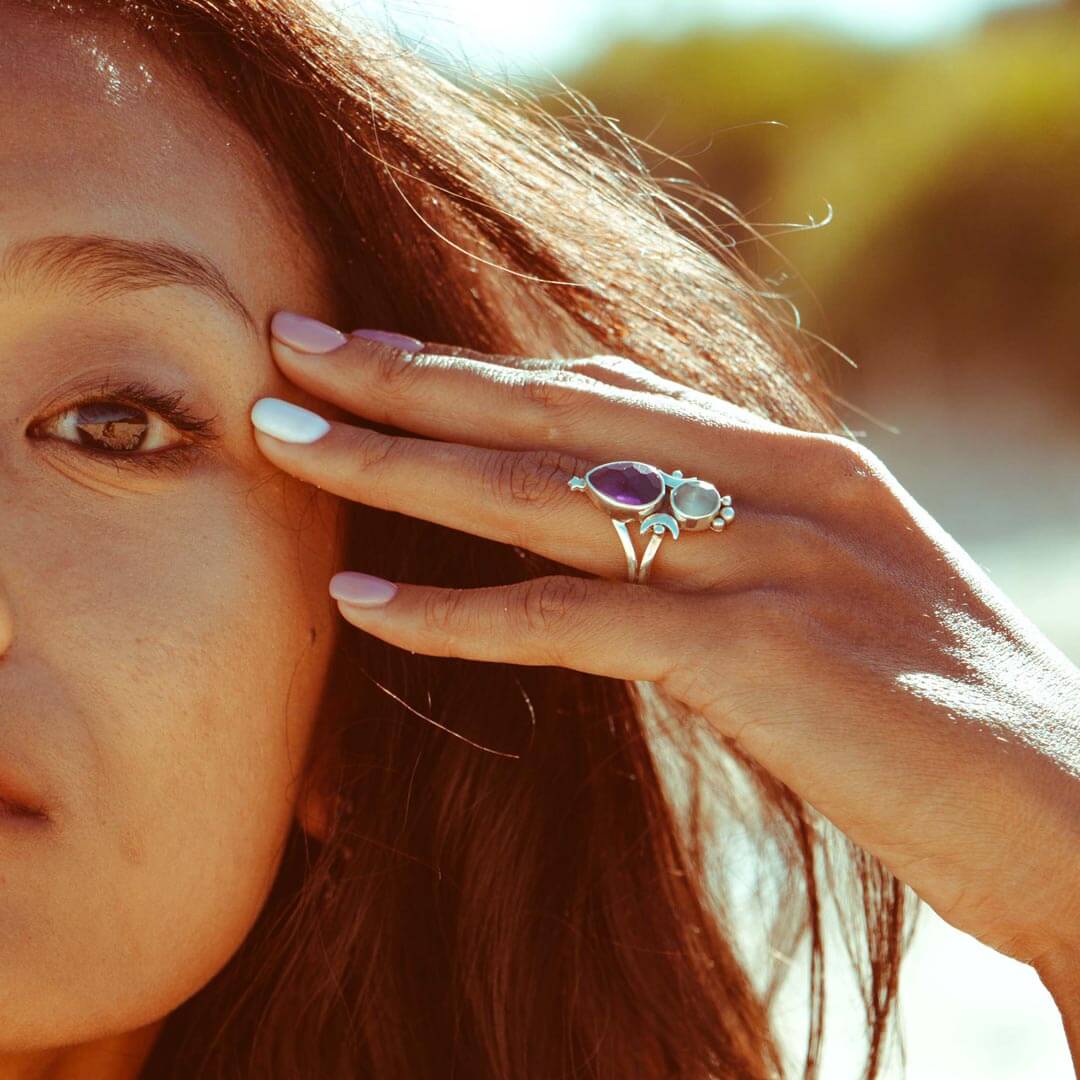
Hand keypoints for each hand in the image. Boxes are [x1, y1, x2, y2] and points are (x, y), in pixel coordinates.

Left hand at [251, 311, 1079, 978]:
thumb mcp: (830, 593)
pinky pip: (575, 619)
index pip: (604, 386)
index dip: (479, 364)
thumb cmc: (942, 711)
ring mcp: (768, 559)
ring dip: (399, 467)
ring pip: (541, 493)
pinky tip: (360, 602)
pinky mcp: (758, 656)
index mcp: (795, 457)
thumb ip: (729, 549)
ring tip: (281, 440)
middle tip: (288, 348)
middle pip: (551, 411)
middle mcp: (777, 481)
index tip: (375, 349)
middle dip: (406, 378)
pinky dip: (459, 614)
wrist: (1071, 808)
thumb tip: (621, 545)